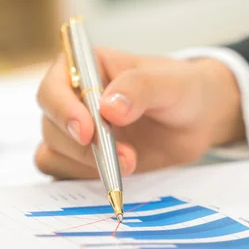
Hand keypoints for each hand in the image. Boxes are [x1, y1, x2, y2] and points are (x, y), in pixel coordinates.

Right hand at [35, 47, 244, 178]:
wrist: (197, 121)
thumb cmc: (181, 89)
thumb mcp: (169, 82)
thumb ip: (139, 88)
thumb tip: (108, 108)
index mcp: (84, 67)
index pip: (52, 88)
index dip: (63, 110)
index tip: (88, 131)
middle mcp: (73, 99)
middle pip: (51, 126)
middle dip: (84, 147)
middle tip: (125, 157)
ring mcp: (77, 132)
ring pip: (54, 153)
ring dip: (86, 165)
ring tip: (130, 164)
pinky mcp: (85, 160)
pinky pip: (65, 174)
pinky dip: (83, 180)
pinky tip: (113, 178)